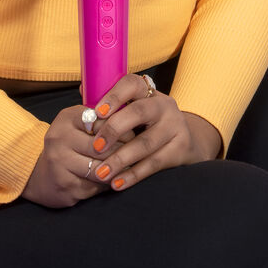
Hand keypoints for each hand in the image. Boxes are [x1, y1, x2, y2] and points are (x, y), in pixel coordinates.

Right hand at [20, 102, 130, 208]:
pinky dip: (107, 183)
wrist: (42, 175)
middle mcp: (59, 138)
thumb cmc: (69, 146)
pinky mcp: (65, 186)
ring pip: (101, 168)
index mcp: (66, 118)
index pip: (100, 119)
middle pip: (102, 146)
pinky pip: (96, 186)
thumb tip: (128, 106)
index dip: (118, 127)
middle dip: (122, 150)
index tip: (130, 132)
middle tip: (133, 151)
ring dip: (116, 169)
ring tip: (124, 165)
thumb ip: (99, 114)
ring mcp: (60, 163)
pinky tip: (109, 178)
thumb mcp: (78, 123)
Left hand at [84, 73, 221, 192]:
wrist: (183, 143)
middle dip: (114, 129)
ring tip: (101, 173)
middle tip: (95, 146)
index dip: (113, 96)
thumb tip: (83, 90)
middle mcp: (164, 106)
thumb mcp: (133, 111)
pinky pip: (154, 163)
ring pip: (145, 143)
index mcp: (148, 92)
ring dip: (120, 159)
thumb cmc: (146, 126)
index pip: (131, 84)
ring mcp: (175, 127)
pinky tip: (117, 183)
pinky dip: (133, 175)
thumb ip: (110, 105)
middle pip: (138, 112)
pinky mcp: (181, 149)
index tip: (97, 112)